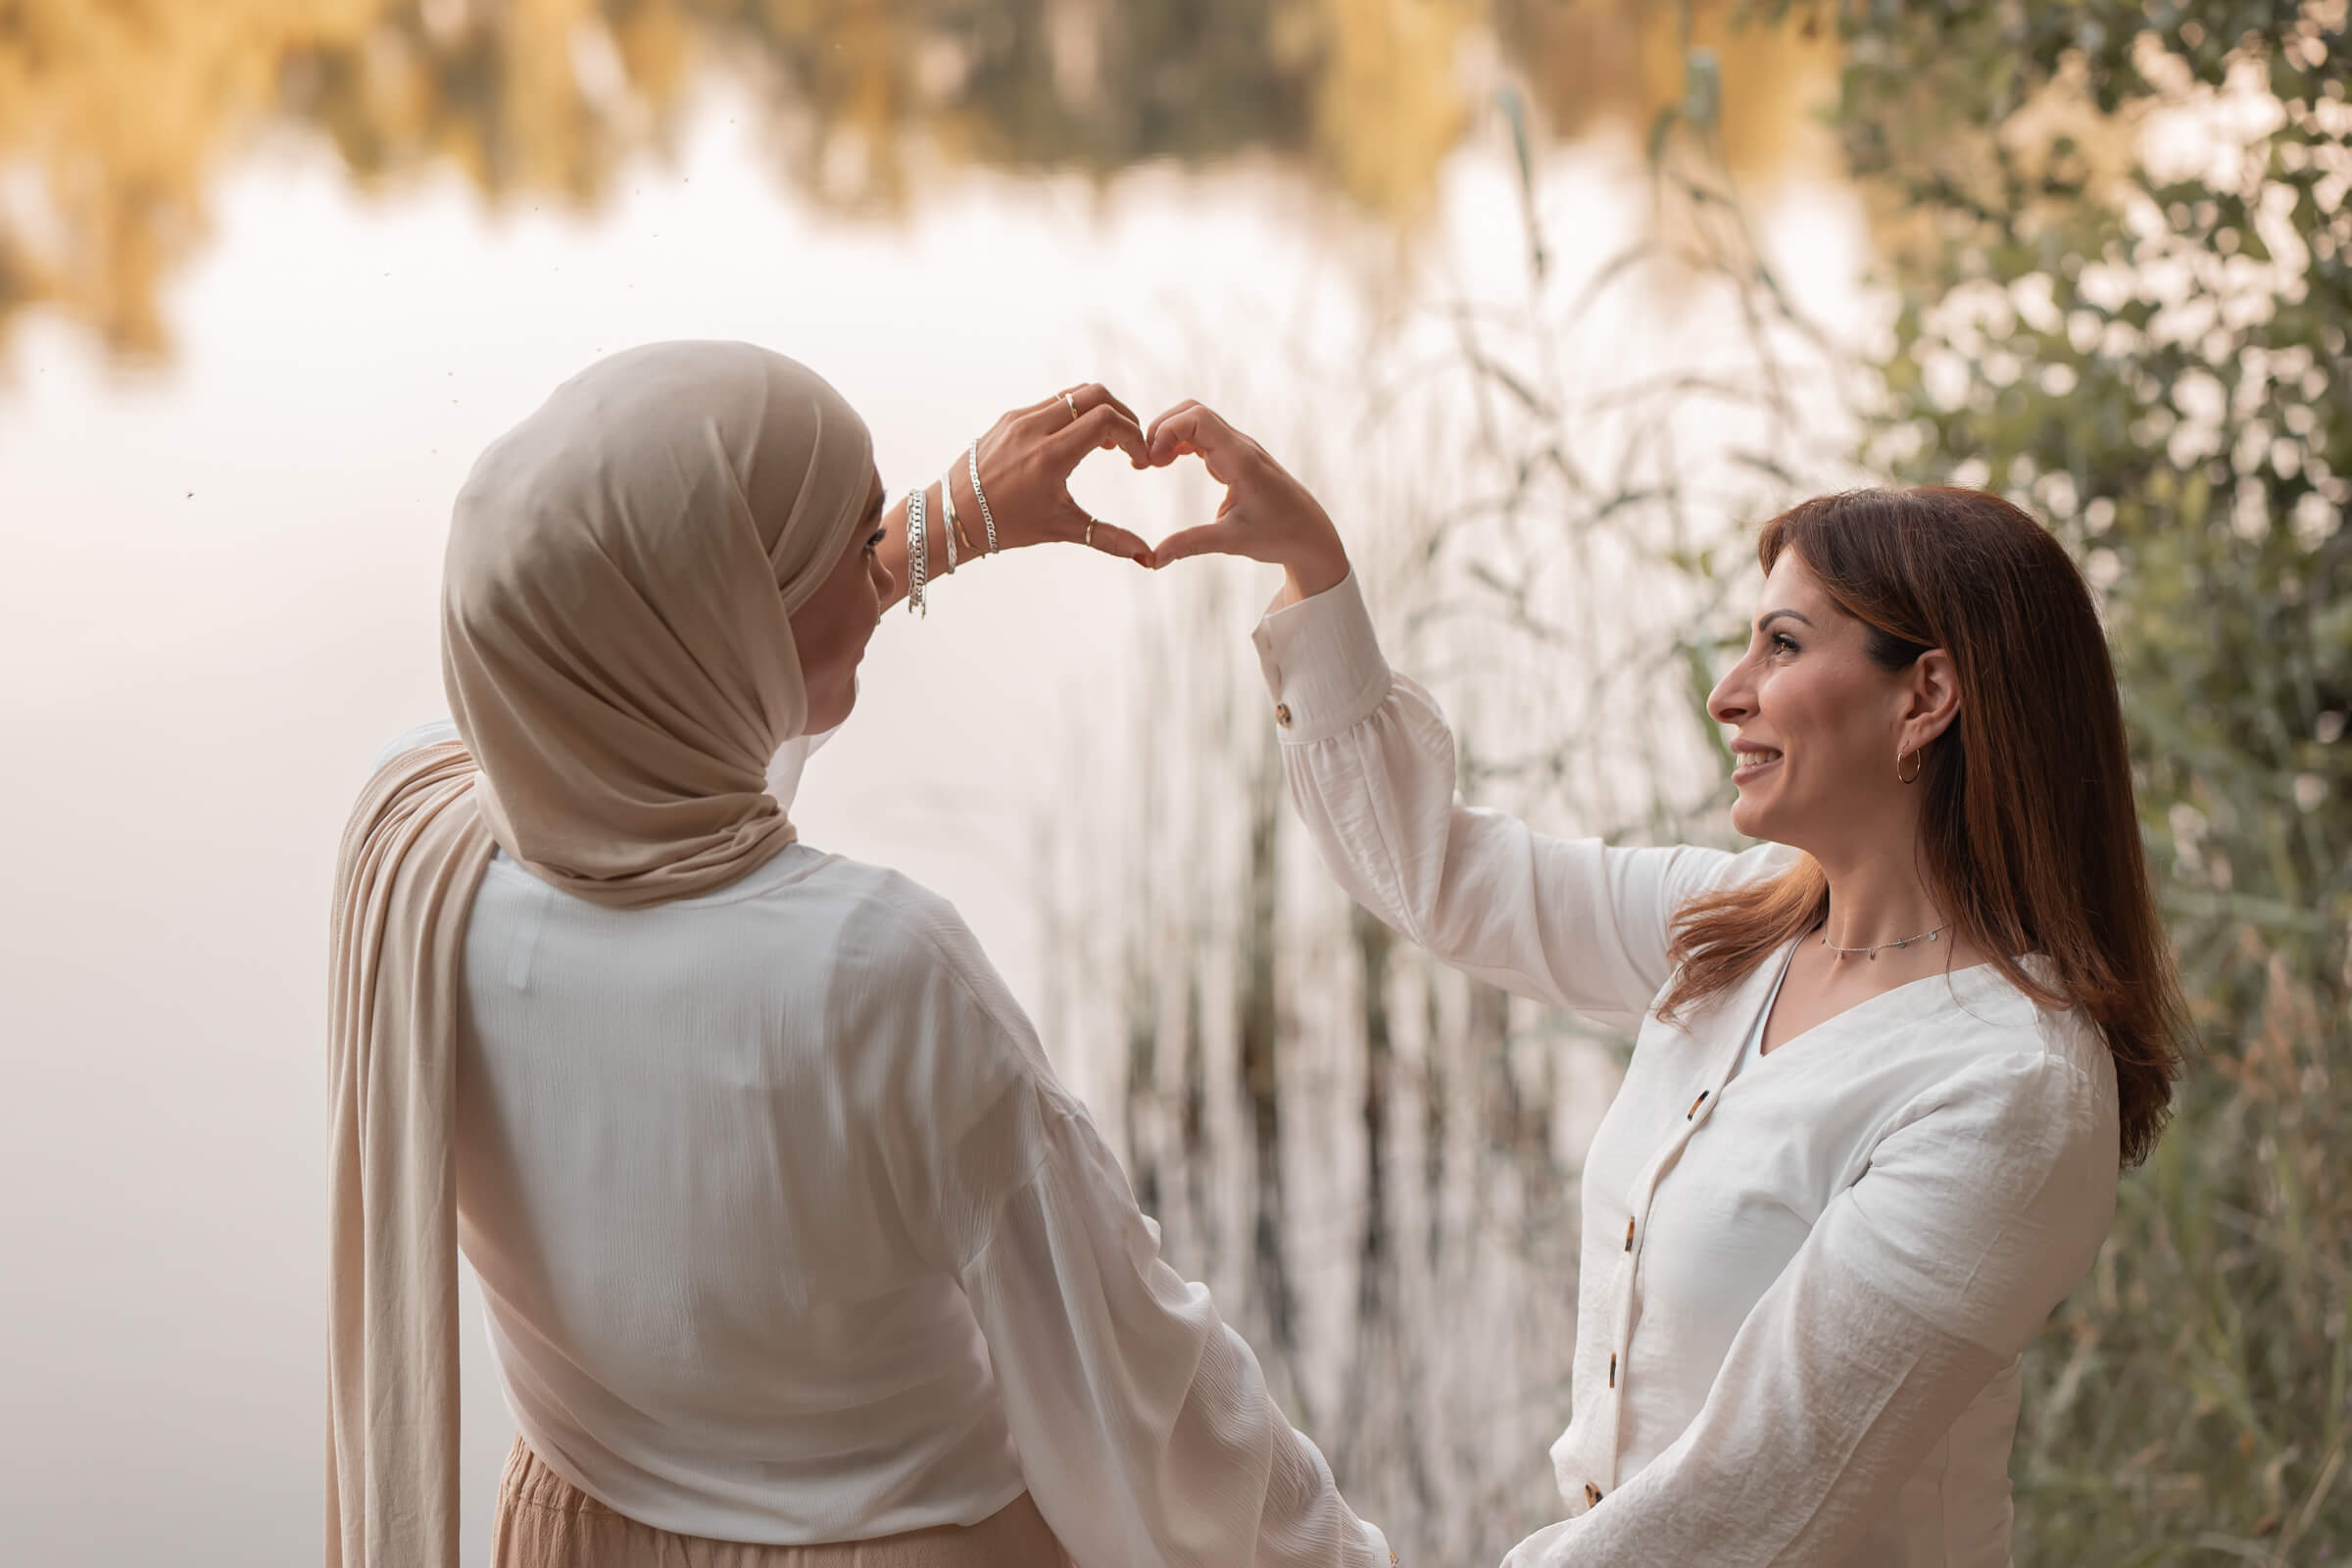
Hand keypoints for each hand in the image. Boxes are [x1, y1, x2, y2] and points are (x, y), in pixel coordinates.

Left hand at [959, 383, 1155, 563]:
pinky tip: (1077, 440)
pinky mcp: (1009, 417)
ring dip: (1098, 411)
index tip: (1138, 459)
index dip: (1132, 435)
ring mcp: (1019, 418)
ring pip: (1073, 393)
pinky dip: (1074, 413)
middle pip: (1095, 394)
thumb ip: (1108, 538)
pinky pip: (1052, 402)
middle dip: (1122, 414)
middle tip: (1129, 442)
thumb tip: (1146, 556)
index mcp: (1049, 455)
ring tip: (1107, 443)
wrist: (955, 515)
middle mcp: (1034, 428)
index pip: (1106, 421)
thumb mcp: (1061, 528)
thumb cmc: (1005, 525)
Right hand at [1142, 401, 1348, 602]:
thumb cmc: (1280, 536)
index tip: (1150, 463)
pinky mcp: (1237, 456)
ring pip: (1196, 420)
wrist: (1311, 536)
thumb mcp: (1232, 542)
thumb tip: (1152, 559)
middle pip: (1192, 411)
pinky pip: (1203, 435)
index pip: (1197, 418)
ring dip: (1169, 434)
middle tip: (1143, 462)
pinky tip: (1166, 463)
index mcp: (1242, 460)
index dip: (1166, 431)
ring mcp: (1239, 449)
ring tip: (1149, 464)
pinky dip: (1180, 442)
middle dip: (1161, 429)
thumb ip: (1190, 544)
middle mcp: (1241, 446)